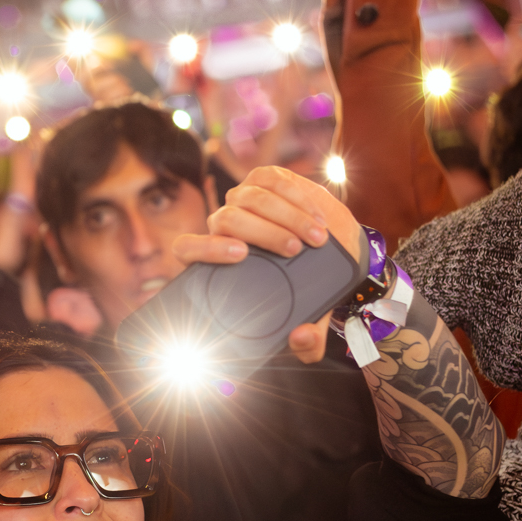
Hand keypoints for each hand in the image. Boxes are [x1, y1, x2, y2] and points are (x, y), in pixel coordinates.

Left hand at [170, 165, 361, 364]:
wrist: (334, 249)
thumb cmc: (308, 286)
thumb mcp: (308, 317)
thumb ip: (307, 341)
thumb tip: (301, 339)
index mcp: (216, 262)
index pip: (187, 249)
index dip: (206, 249)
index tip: (239, 255)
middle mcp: (222, 227)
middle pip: (224, 219)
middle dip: (263, 234)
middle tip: (295, 250)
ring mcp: (241, 200)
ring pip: (249, 198)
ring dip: (286, 216)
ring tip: (316, 237)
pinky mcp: (263, 179)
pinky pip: (270, 179)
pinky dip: (296, 197)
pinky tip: (316, 215)